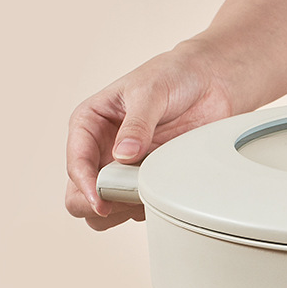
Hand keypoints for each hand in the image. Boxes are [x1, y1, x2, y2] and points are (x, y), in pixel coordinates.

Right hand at [65, 40, 233, 229]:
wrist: (210, 83)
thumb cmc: (173, 76)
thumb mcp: (150, 92)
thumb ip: (136, 124)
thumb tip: (123, 154)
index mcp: (90, 124)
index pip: (76, 163)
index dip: (86, 186)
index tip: (101, 201)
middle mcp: (103, 151)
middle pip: (79, 196)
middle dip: (97, 204)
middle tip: (125, 200)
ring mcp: (126, 170)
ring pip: (106, 210)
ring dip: (123, 211)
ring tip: (148, 193)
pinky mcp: (150, 180)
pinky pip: (139, 209)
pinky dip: (148, 209)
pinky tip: (164, 192)